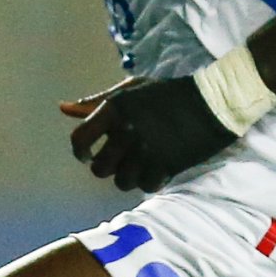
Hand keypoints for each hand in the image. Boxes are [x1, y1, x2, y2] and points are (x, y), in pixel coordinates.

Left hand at [58, 74, 237, 191]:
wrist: (212, 102)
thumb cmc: (168, 94)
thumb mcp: (131, 89)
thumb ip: (96, 102)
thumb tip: (63, 108)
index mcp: (113, 109)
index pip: (79, 140)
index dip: (80, 152)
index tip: (88, 156)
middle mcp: (125, 130)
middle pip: (99, 168)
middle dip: (107, 167)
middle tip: (121, 161)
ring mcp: (144, 149)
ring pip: (120, 181)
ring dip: (129, 177)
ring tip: (140, 164)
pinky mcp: (164, 164)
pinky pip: (144, 187)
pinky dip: (150, 182)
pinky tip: (157, 170)